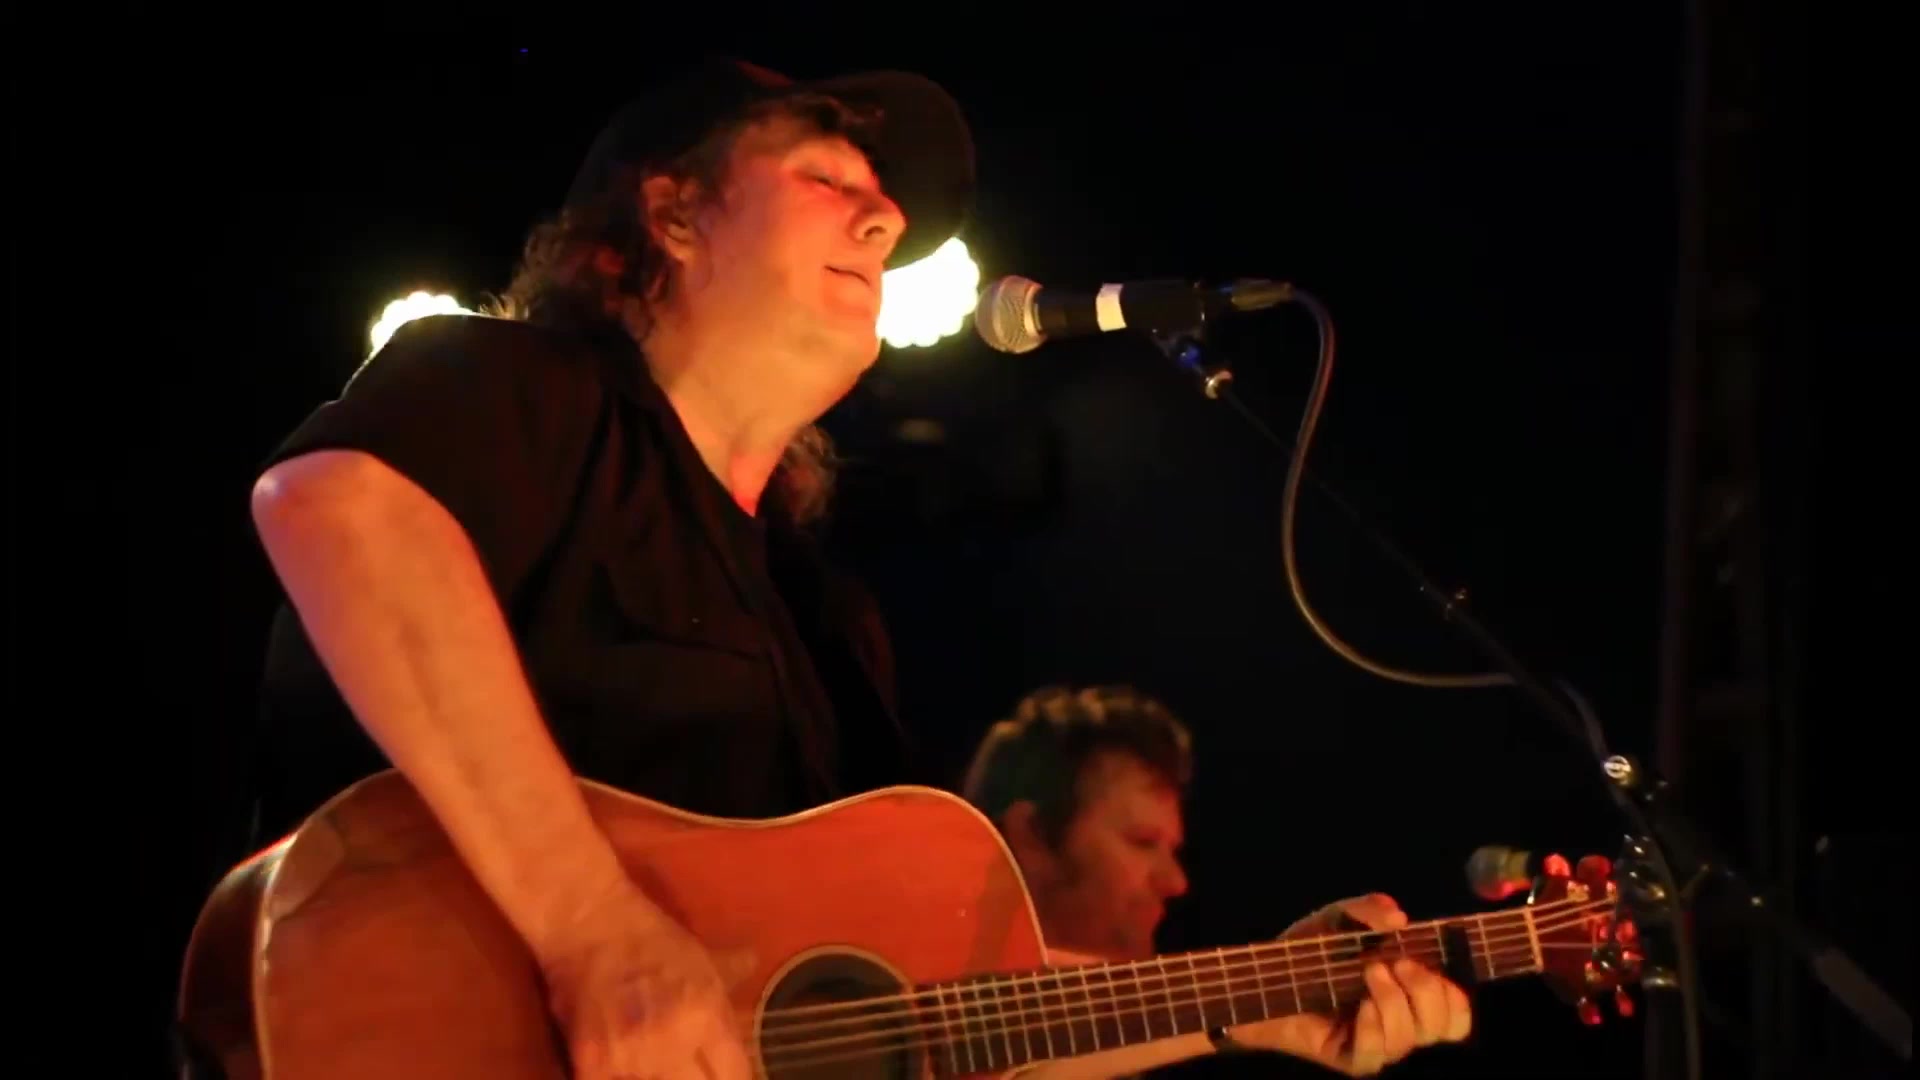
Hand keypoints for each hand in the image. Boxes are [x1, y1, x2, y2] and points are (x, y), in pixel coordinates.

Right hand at [537, 883, 755, 1079]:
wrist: (589, 923)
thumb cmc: (650, 938)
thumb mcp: (701, 956)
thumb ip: (730, 977)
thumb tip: (754, 966)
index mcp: (707, 1017)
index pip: (736, 1075)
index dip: (728, 1075)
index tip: (718, 1070)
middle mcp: (674, 1043)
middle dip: (694, 1077)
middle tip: (684, 1064)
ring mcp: (632, 1058)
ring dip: (652, 1074)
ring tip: (649, 1050)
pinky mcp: (592, 1065)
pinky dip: (616, 1075)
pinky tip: (620, 1059)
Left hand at [1226, 893, 1471, 1075]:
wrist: (1264, 978)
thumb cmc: (1308, 952)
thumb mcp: (1338, 920)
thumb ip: (1367, 910)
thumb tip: (1398, 915)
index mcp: (1409, 996)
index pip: (1455, 1013)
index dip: (1453, 994)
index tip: (1427, 962)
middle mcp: (1400, 1023)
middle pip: (1444, 1027)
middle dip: (1428, 991)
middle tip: (1397, 963)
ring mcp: (1377, 1044)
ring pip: (1410, 1038)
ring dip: (1394, 1000)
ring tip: (1368, 971)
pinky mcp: (1350, 1059)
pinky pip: (1376, 1057)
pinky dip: (1374, 1028)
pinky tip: (1360, 1006)